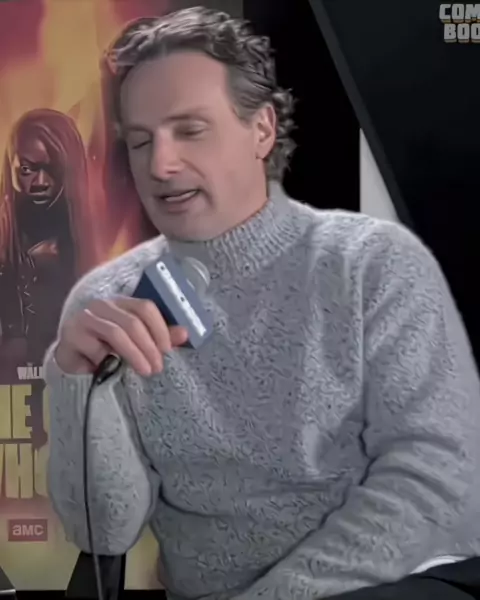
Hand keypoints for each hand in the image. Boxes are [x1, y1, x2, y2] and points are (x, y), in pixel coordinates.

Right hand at [54, 297, 187, 375]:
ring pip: (116, 333)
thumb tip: (185, 334)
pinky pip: (95, 347)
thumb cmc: (108, 350)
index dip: (160, 328)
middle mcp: (103, 305)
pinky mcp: (71, 333)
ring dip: (135, 354)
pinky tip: (110, 368)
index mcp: (121, 302)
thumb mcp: (137, 344)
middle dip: (149, 347)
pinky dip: (107, 360)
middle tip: (157, 367)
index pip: (145, 307)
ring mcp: (85, 317)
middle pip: (133, 322)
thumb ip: (159, 338)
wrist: (74, 363)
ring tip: (145, 371)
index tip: (167, 350)